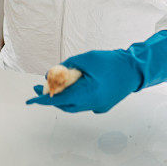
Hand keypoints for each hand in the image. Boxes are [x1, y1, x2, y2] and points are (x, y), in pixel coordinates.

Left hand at [26, 30, 166, 113]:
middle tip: (39, 86)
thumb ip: (67, 66)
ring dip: (62, 96)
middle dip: (51, 96)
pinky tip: (72, 85)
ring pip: (74, 105)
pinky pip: (83, 103)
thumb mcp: (86, 58)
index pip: (60, 100)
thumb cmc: (110, 61)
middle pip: (65, 105)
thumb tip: (51, 75)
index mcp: (88, 94)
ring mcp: (98, 107)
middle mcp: (93, 105)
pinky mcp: (103, 106)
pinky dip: (74, 96)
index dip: (43, 100)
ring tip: (52, 84)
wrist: (135, 69)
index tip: (30, 100)